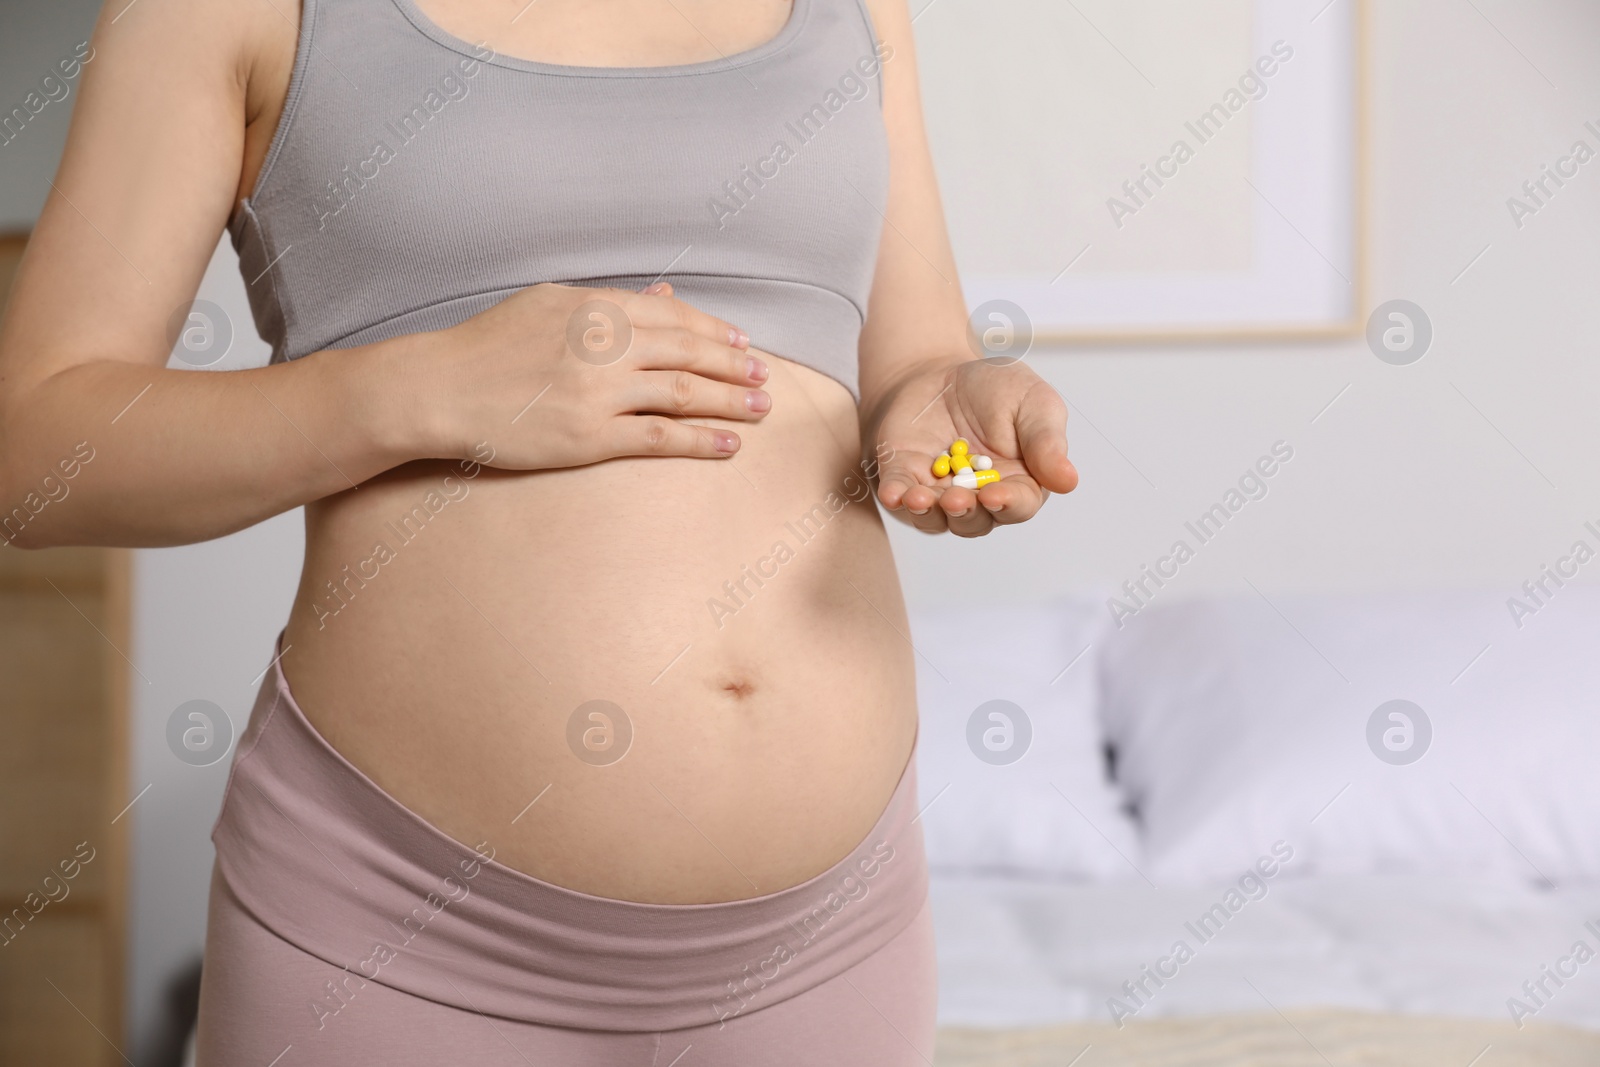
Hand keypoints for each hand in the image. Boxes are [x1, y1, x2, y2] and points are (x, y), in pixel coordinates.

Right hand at [415, 281, 770, 467]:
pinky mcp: (589, 436)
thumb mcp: (548, 304)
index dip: (714, 331)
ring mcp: (598, 391)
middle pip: (688, 353)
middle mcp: (602, 344)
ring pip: (683, 393)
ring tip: (760, 408)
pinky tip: (728, 443)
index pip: (673, 317)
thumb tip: (664, 296)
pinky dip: (700, 439)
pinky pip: (658, 437)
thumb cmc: (488, 346)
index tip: (742, 343)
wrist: (439, 388)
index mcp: (594, 307)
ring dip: (730, 401)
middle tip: (763, 377)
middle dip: (734, 365)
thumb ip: (609, 302)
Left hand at [870, 357, 1077, 535]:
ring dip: (927, 513)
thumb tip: (1068, 481)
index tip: (996, 495)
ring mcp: (938, 492)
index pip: (1017, 505)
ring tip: (920, 498)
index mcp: (1019, 483)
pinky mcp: (904, 478)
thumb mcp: (1032, 402)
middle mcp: (978, 497)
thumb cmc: (996, 389)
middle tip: (957, 500)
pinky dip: (895, 498)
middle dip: (965, 513)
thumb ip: (1046, 440)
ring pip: (934, 518)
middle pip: (974, 520)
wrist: (941, 370)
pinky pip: (899, 495)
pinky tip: (894, 495)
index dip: (1008, 504)